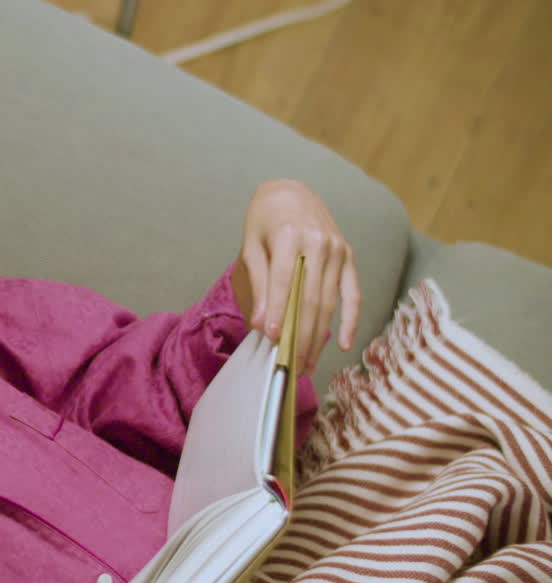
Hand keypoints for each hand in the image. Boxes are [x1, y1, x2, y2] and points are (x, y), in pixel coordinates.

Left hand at [231, 179, 360, 375]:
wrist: (291, 194)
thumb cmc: (265, 221)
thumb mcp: (252, 245)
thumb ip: (259, 282)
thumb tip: (262, 322)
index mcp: (289, 236)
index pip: (285, 281)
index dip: (280, 311)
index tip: (273, 338)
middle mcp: (318, 243)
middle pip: (310, 298)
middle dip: (301, 335)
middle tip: (292, 365)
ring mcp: (337, 250)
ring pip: (329, 302)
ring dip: (319, 337)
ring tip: (308, 363)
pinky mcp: (348, 257)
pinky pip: (353, 294)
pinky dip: (350, 320)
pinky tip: (344, 344)